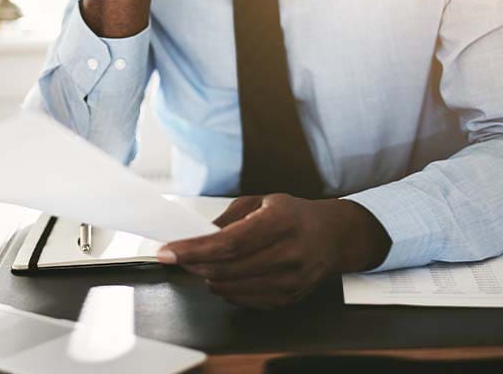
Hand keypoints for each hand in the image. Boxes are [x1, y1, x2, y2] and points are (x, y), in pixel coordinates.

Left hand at [156, 194, 390, 308]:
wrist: (333, 236)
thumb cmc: (293, 214)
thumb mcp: (261, 201)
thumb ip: (227, 218)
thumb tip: (196, 235)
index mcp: (280, 222)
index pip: (229, 243)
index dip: (194, 250)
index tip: (169, 251)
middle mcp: (288, 253)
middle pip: (227, 269)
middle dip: (194, 265)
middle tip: (178, 256)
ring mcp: (291, 280)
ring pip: (233, 289)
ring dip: (209, 278)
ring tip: (202, 264)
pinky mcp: (289, 297)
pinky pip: (245, 300)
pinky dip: (227, 289)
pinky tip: (224, 276)